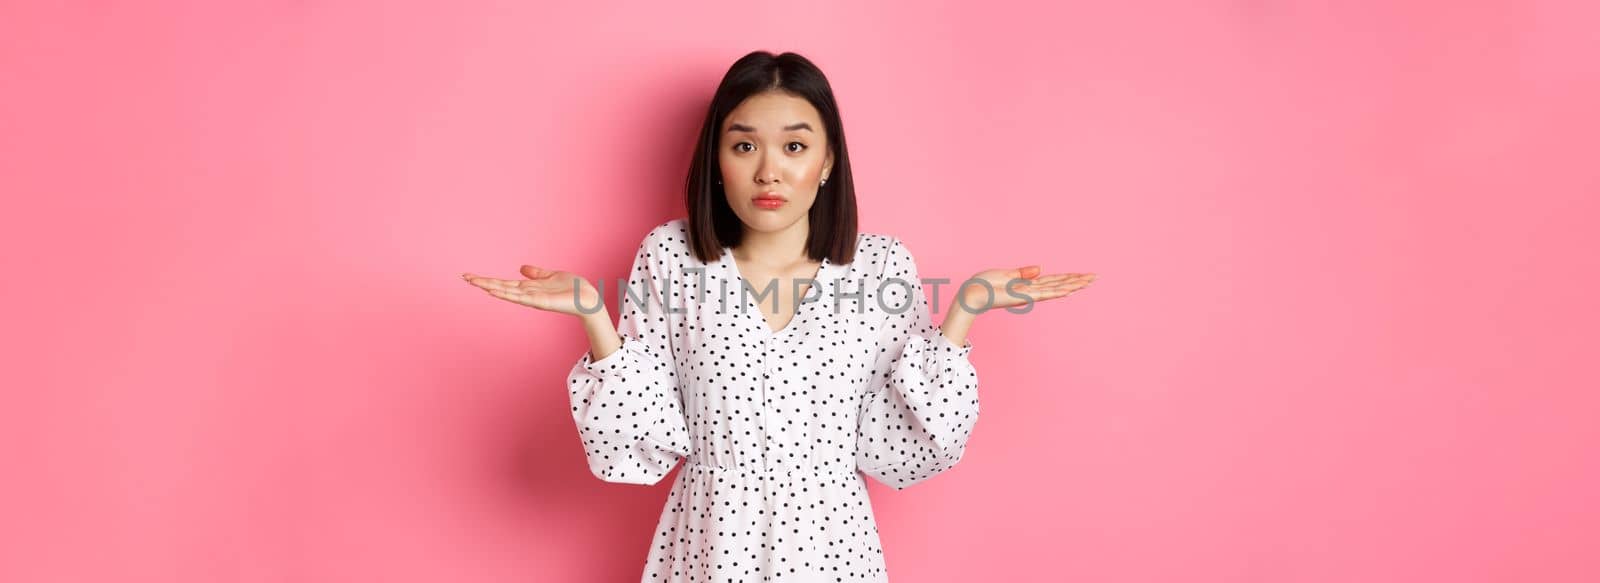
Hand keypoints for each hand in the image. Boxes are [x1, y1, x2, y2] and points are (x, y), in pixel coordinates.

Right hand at [460, 265, 601, 316]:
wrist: (588, 298)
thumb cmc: (572, 288)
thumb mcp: (551, 275)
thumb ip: (536, 273)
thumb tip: (521, 267)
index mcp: (529, 287)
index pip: (503, 282)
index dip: (488, 279)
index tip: (471, 276)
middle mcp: (527, 293)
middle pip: (500, 287)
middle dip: (482, 282)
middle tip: (464, 277)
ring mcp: (532, 298)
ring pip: (507, 292)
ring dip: (490, 287)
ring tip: (474, 282)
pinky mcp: (540, 302)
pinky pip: (520, 298)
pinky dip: (506, 294)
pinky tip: (494, 291)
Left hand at [956, 266, 1096, 312]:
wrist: (971, 294)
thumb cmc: (983, 285)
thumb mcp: (1005, 273)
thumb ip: (1023, 272)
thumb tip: (1041, 267)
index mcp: (1026, 285)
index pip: (1052, 280)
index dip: (1068, 277)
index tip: (1082, 274)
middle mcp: (1031, 291)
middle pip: (1059, 284)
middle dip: (1077, 281)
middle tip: (1095, 277)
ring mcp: (1028, 294)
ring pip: (1056, 289)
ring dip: (1073, 285)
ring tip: (1089, 281)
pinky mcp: (1022, 296)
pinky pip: (1044, 293)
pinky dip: (1058, 291)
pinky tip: (1070, 289)